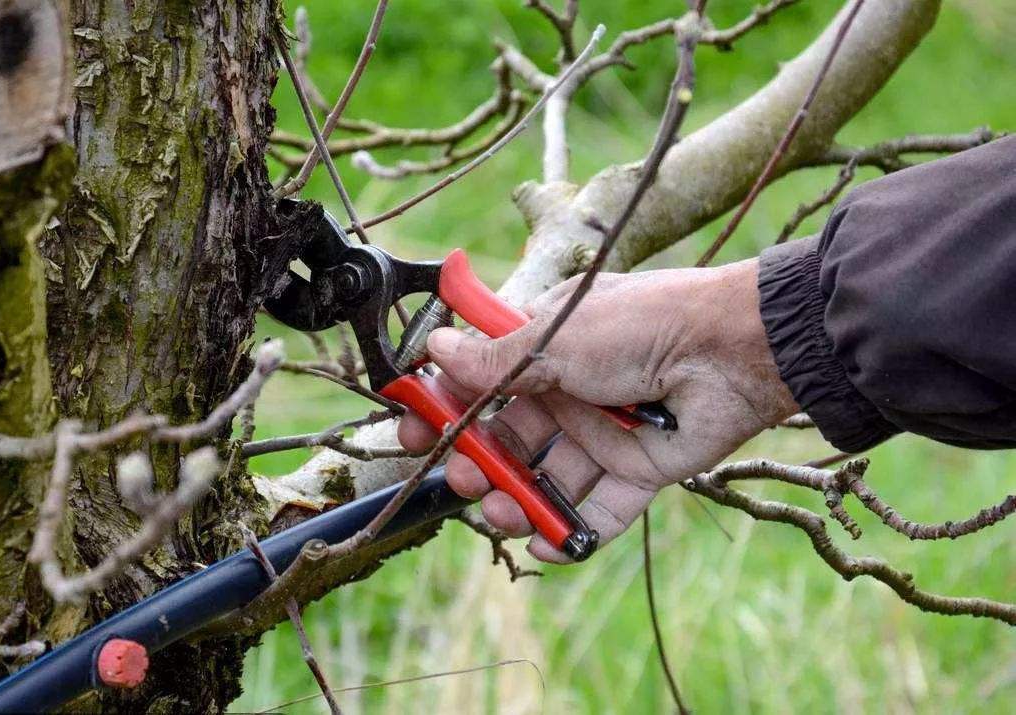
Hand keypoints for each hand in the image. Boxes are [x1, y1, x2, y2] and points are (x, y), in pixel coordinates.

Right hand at [398, 258, 798, 561]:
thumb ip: (495, 358)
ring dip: (516, 500)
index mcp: (547, 346)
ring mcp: (603, 433)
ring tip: (499, 511)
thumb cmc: (643, 324)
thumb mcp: (556, 337)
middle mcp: (570, 391)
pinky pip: (598, 511)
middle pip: (509, 439)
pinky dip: (570, 534)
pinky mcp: (638, 470)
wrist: (731, 351)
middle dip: (477, 462)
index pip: (481, 380)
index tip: (411, 426)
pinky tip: (544, 545)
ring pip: (547, 479)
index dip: (445, 404)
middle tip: (459, 476)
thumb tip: (436, 351)